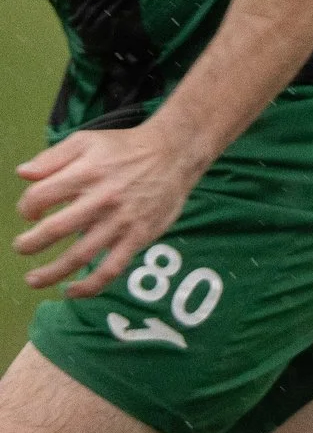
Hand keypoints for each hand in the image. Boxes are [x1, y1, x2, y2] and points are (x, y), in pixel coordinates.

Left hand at [15, 123, 208, 297]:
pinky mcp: (138, 238)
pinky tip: (73, 291)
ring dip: (53, 271)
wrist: (172, 156)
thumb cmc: (124, 148)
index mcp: (84, 174)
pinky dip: (91, 285)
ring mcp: (120, 223)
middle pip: (56, 229)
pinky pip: (112, 268)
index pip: (41, 197)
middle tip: (21, 248)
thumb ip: (52, 157)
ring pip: (81, 255)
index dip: (26, 207)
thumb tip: (22, 174)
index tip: (28, 213)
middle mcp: (101, 200)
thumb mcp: (85, 141)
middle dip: (31, 243)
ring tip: (34, 280)